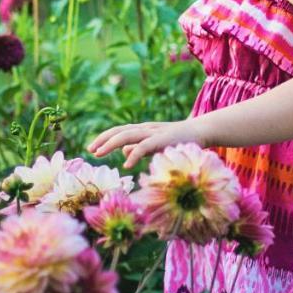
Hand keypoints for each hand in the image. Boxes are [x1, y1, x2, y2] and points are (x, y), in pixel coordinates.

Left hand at [87, 120, 201, 168]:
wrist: (202, 131)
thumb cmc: (180, 140)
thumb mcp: (156, 145)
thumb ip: (140, 148)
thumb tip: (124, 153)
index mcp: (144, 130)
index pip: (119, 131)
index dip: (104, 138)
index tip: (91, 149)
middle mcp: (146, 128)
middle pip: (120, 131)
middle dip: (103, 139)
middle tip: (90, 150)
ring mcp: (154, 132)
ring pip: (128, 135)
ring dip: (111, 143)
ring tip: (99, 153)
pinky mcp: (163, 139)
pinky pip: (145, 146)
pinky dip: (134, 154)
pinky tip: (126, 164)